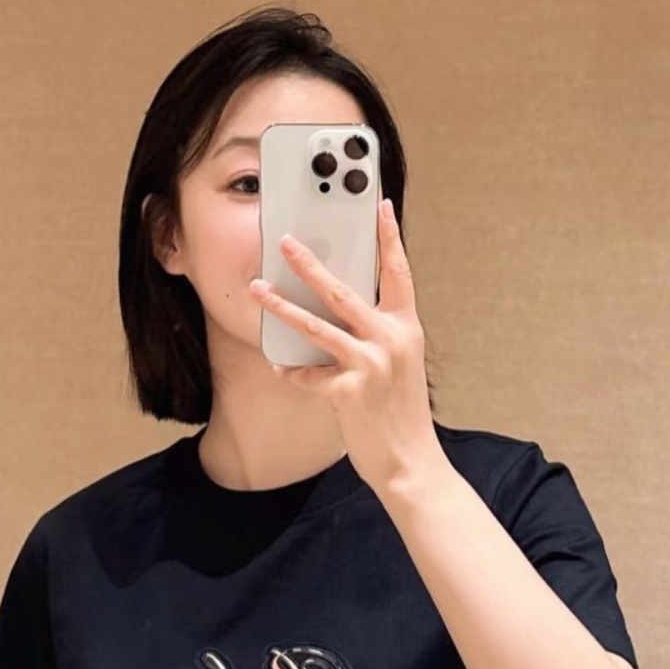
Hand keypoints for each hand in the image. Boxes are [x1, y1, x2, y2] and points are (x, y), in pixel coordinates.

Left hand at [249, 197, 442, 495]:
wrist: (411, 462)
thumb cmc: (403, 415)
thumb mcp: (402, 366)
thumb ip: (381, 336)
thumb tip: (346, 314)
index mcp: (406, 329)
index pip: (398, 273)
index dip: (389, 238)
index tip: (380, 206)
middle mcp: (390, 341)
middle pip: (343, 291)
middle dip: (310, 265)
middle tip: (285, 242)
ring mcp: (369, 365)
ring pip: (316, 326)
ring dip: (282, 307)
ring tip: (258, 290)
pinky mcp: (348, 392)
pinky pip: (309, 375)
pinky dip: (293, 373)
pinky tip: (281, 369)